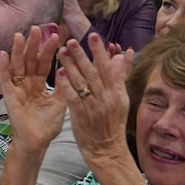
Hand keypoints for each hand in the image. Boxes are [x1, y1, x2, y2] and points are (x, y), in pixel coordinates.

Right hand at [0, 26, 66, 153]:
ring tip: (20, 35)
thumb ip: (66, 87)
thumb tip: (74, 69)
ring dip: (18, 50)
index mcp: (39, 84)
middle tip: (38, 28)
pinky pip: (4, 79)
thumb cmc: (47, 125)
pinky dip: (3, 67)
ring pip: (17, 65)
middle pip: (30, 60)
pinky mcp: (9, 95)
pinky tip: (3, 54)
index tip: (57, 35)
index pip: (44, 63)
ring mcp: (16, 88)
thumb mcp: (62, 103)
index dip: (49, 50)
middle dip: (33, 44)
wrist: (37, 142)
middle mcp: (27, 83)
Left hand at [57, 35, 135, 167]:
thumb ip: (121, 74)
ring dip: (70, 66)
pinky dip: (66, 84)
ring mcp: (93, 106)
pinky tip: (59, 73)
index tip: (93, 35)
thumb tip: (125, 52)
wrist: (107, 149)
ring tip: (61, 51)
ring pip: (81, 82)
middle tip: (71, 40)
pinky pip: (72, 97)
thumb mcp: (122, 98)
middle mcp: (106, 98)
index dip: (100, 51)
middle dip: (82, 55)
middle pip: (93, 73)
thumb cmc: (113, 122)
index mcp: (117, 92)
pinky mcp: (80, 115)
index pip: (108, 68)